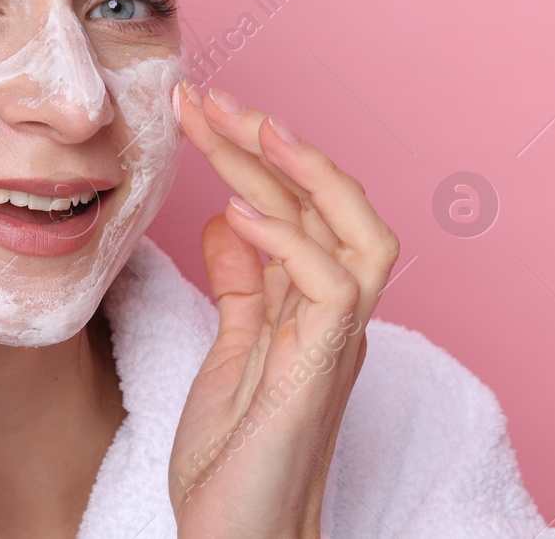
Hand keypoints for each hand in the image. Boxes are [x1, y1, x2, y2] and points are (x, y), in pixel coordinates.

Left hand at [167, 81, 400, 538]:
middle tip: (210, 96)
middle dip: (274, 142)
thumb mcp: (230, 353)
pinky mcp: (318, 374)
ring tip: (243, 127)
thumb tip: (229, 217)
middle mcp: (336, 318)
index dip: (257, 153)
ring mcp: (334, 344)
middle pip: (332, 206)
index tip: (199, 110)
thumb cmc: (234, 458)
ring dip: (299, 173)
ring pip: (354, 233)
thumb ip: (241, 286)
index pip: (303, 207)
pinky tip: (238, 211)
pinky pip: (331, 290)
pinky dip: (290, 241)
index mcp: (313, 307)